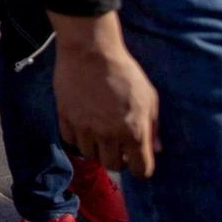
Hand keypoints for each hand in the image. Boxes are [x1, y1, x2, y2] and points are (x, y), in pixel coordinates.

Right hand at [51, 12, 160, 177]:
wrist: (91, 51)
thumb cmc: (124, 72)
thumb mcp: (149, 97)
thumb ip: (153, 126)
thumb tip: (155, 148)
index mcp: (134, 132)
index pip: (141, 170)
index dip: (141, 167)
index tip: (137, 159)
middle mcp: (108, 135)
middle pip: (113, 166)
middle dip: (118, 159)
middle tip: (118, 145)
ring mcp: (84, 128)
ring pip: (90, 156)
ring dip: (96, 149)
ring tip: (99, 134)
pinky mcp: (65, 118)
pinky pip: (70, 140)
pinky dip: (78, 137)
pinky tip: (83, 125)